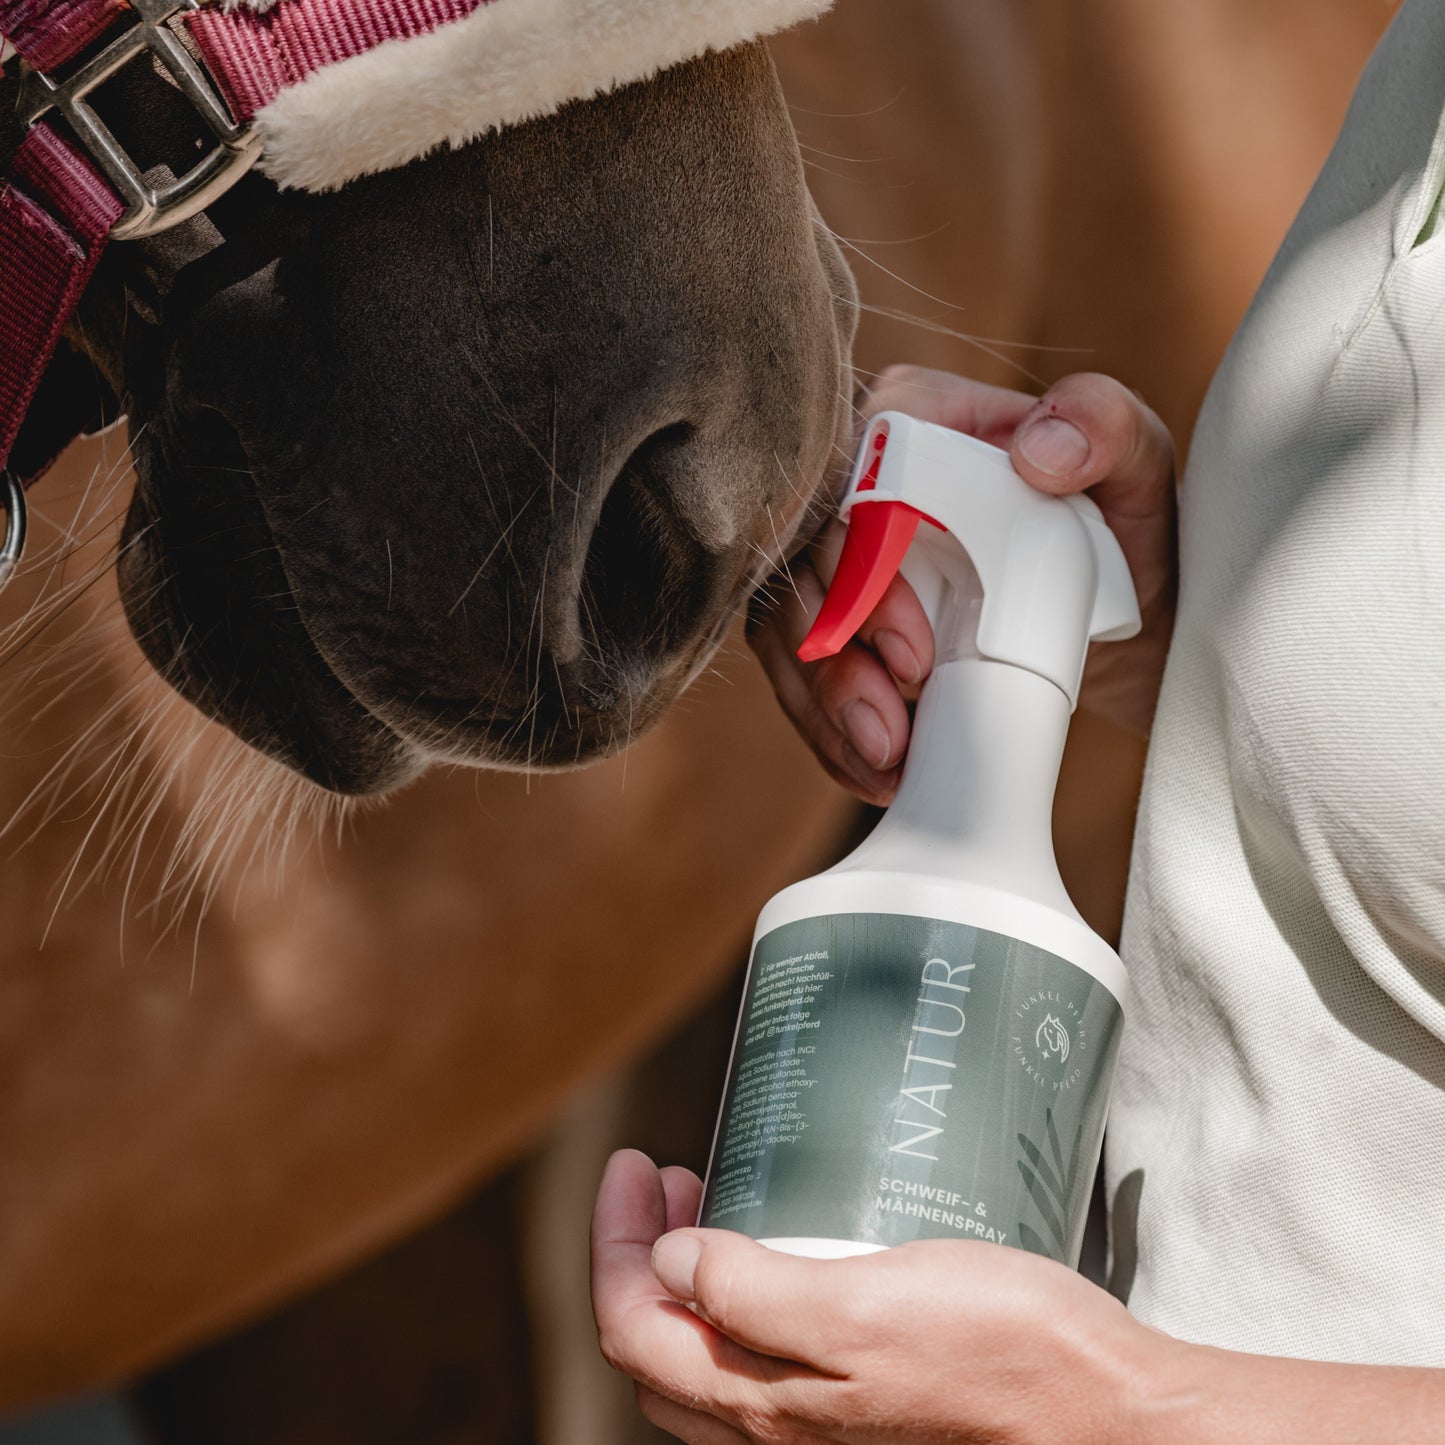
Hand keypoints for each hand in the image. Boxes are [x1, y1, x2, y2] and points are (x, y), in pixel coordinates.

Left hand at [591, 1149, 1166, 1444]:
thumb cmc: (1005, 1354)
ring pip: (707, 1361)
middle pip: (658, 1348)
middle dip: (639, 1257)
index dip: (613, 1245)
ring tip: (706, 1203)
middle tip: (663, 1178)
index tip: (632, 1164)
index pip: (633, 1331)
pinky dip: (741, 1301)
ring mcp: (823, 1427)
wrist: (1107, 1417)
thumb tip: (665, 1265)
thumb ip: (756, 1294)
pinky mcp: (867, 1408)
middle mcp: (782, 1433)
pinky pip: (765, 1362)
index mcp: (767, 1409)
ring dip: (685, 1279)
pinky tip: (780, 1252)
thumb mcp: (866, 1309)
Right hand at [748, 367, 1176, 804]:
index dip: (859, 569)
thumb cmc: (1129, 527)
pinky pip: (801, 675)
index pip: (847, 478)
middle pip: (803, 564)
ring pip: (788, 626)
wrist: (1128, 620)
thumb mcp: (1139, 466)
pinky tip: (876, 771)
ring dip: (823, 704)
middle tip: (891, 730)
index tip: (916, 654)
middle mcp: (859, 482)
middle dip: (833, 659)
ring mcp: (840, 558)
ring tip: (885, 761)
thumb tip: (1038, 450)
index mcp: (915, 421)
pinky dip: (829, 731)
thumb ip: (1106, 426)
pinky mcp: (837, 622)